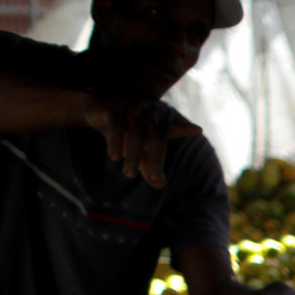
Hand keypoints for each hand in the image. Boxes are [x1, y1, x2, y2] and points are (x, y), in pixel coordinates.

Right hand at [84, 98, 201, 187]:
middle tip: (154, 180)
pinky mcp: (111, 110)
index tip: (198, 130)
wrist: (97, 111)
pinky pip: (115, 125)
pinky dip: (115, 142)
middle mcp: (146, 116)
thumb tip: (160, 184)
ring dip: (132, 156)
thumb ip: (150, 168)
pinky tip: (114, 157)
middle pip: (154, 140)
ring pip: (135, 134)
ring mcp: (129, 111)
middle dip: (155, 162)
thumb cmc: (125, 134)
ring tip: (129, 176)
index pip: (173, 128)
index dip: (184, 129)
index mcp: (156, 126)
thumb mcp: (138, 153)